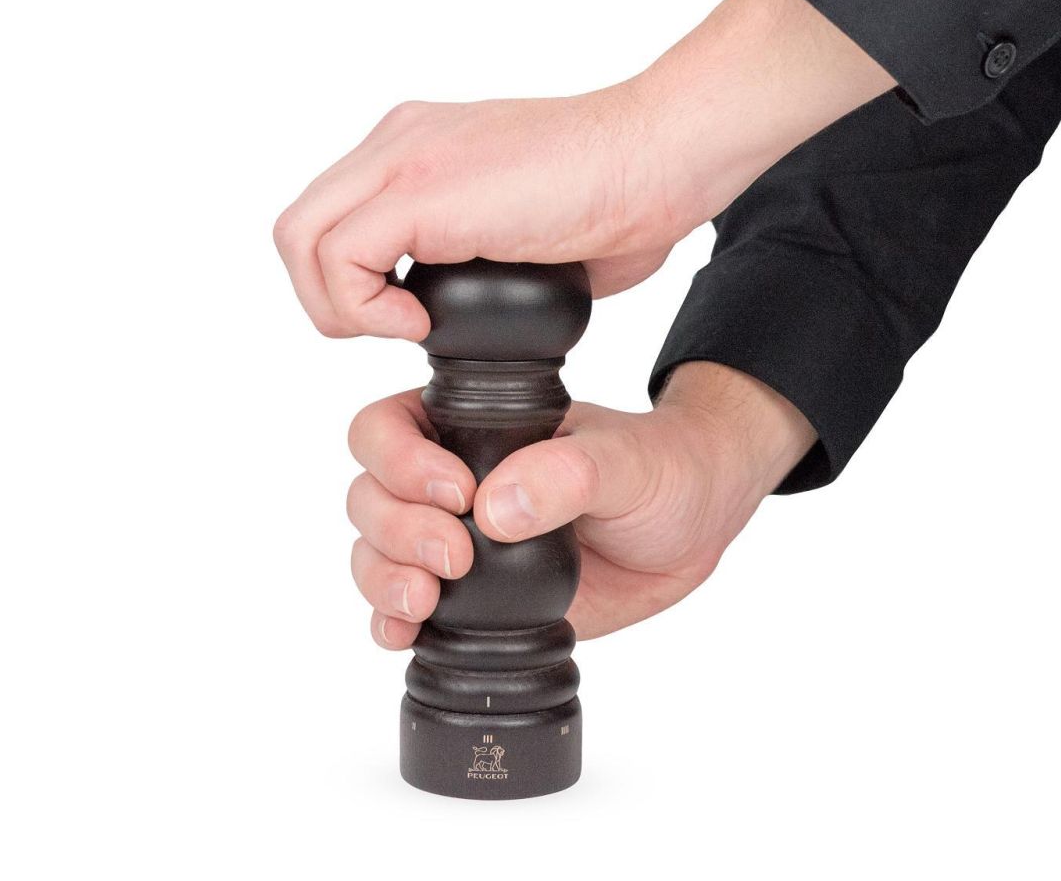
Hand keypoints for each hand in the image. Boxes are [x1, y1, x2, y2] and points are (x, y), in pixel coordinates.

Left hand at [274, 0, 893, 340]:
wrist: (663, 156)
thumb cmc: (617, 198)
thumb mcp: (517, 232)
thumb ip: (469, 260)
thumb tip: (454, 314)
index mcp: (417, 152)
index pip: (331, 222)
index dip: (351, 286)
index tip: (408, 320)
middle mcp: (399, 144)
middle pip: (300, 232)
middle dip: (332, 301)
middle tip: (396, 329)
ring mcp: (405, 159)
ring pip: (302, 243)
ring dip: (344, 308)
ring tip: (409, 328)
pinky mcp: (421, 189)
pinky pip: (340, 258)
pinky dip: (366, 308)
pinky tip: (420, 324)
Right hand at [344, 362, 814, 645]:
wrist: (691, 528)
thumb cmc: (662, 470)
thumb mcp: (628, 460)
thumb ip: (569, 472)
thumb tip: (498, 507)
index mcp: (473, 427)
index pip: (387, 429)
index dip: (400, 461)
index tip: (458, 493)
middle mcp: (449, 481)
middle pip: (369, 496)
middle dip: (396, 530)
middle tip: (455, 556)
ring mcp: (455, 541)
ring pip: (374, 553)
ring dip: (384, 579)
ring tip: (426, 602)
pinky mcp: (470, 598)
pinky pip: (403, 610)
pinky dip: (390, 623)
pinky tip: (403, 634)